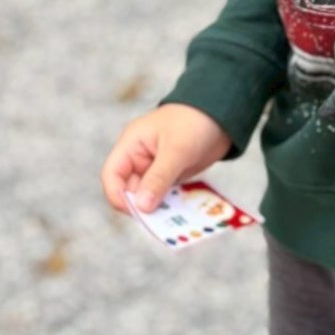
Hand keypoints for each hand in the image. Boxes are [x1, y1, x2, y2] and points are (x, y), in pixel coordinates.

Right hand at [101, 102, 229, 215]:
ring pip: (146, 196)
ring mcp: (154, 168)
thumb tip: (141, 207)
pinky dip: (169, 205)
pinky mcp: (170, 176)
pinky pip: (163, 196)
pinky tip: (181, 215)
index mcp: (131, 145)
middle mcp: (138, 158)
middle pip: (127, 190)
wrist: (222, 114)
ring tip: (172, 220)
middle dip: (139, 206)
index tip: (136, 211)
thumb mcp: (176, 150)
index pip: (111, 174)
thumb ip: (158, 178)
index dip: (117, 195)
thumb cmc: (195, 122)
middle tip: (159, 221)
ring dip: (156, 208)